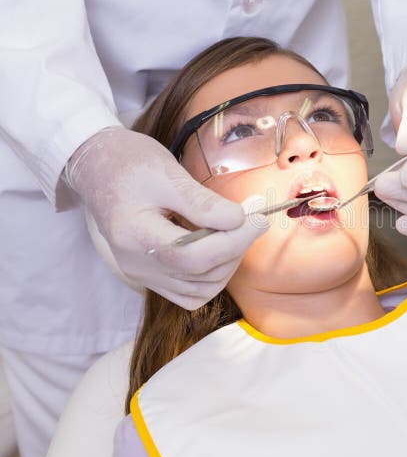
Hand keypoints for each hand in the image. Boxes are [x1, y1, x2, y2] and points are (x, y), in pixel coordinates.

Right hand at [65, 127, 267, 309]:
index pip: (194, 256)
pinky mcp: (150, 275)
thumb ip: (203, 202)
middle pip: (200, 275)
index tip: (258, 218)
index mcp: (135, 236)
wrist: (99, 167)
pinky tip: (217, 248)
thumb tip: (240, 221)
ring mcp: (141, 273)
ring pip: (200, 290)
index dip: (234, 241)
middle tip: (251, 220)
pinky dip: (211, 277)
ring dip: (226, 264)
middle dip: (235, 249)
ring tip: (234, 232)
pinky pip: (189, 292)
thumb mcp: (167, 173)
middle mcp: (136, 263)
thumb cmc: (130, 163)